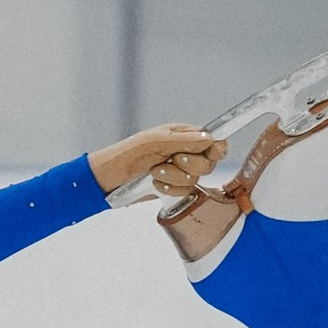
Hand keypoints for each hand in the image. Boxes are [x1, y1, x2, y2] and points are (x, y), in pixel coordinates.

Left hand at [87, 123, 228, 199]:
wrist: (110, 177)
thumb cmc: (129, 152)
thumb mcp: (155, 141)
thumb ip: (184, 140)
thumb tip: (209, 138)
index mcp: (184, 135)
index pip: (214, 141)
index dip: (217, 148)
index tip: (211, 153)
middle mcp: (186, 152)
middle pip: (208, 163)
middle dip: (189, 164)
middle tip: (172, 159)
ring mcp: (180, 171)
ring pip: (195, 179)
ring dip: (173, 177)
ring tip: (155, 171)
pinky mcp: (174, 188)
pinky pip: (184, 192)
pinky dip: (169, 189)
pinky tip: (155, 183)